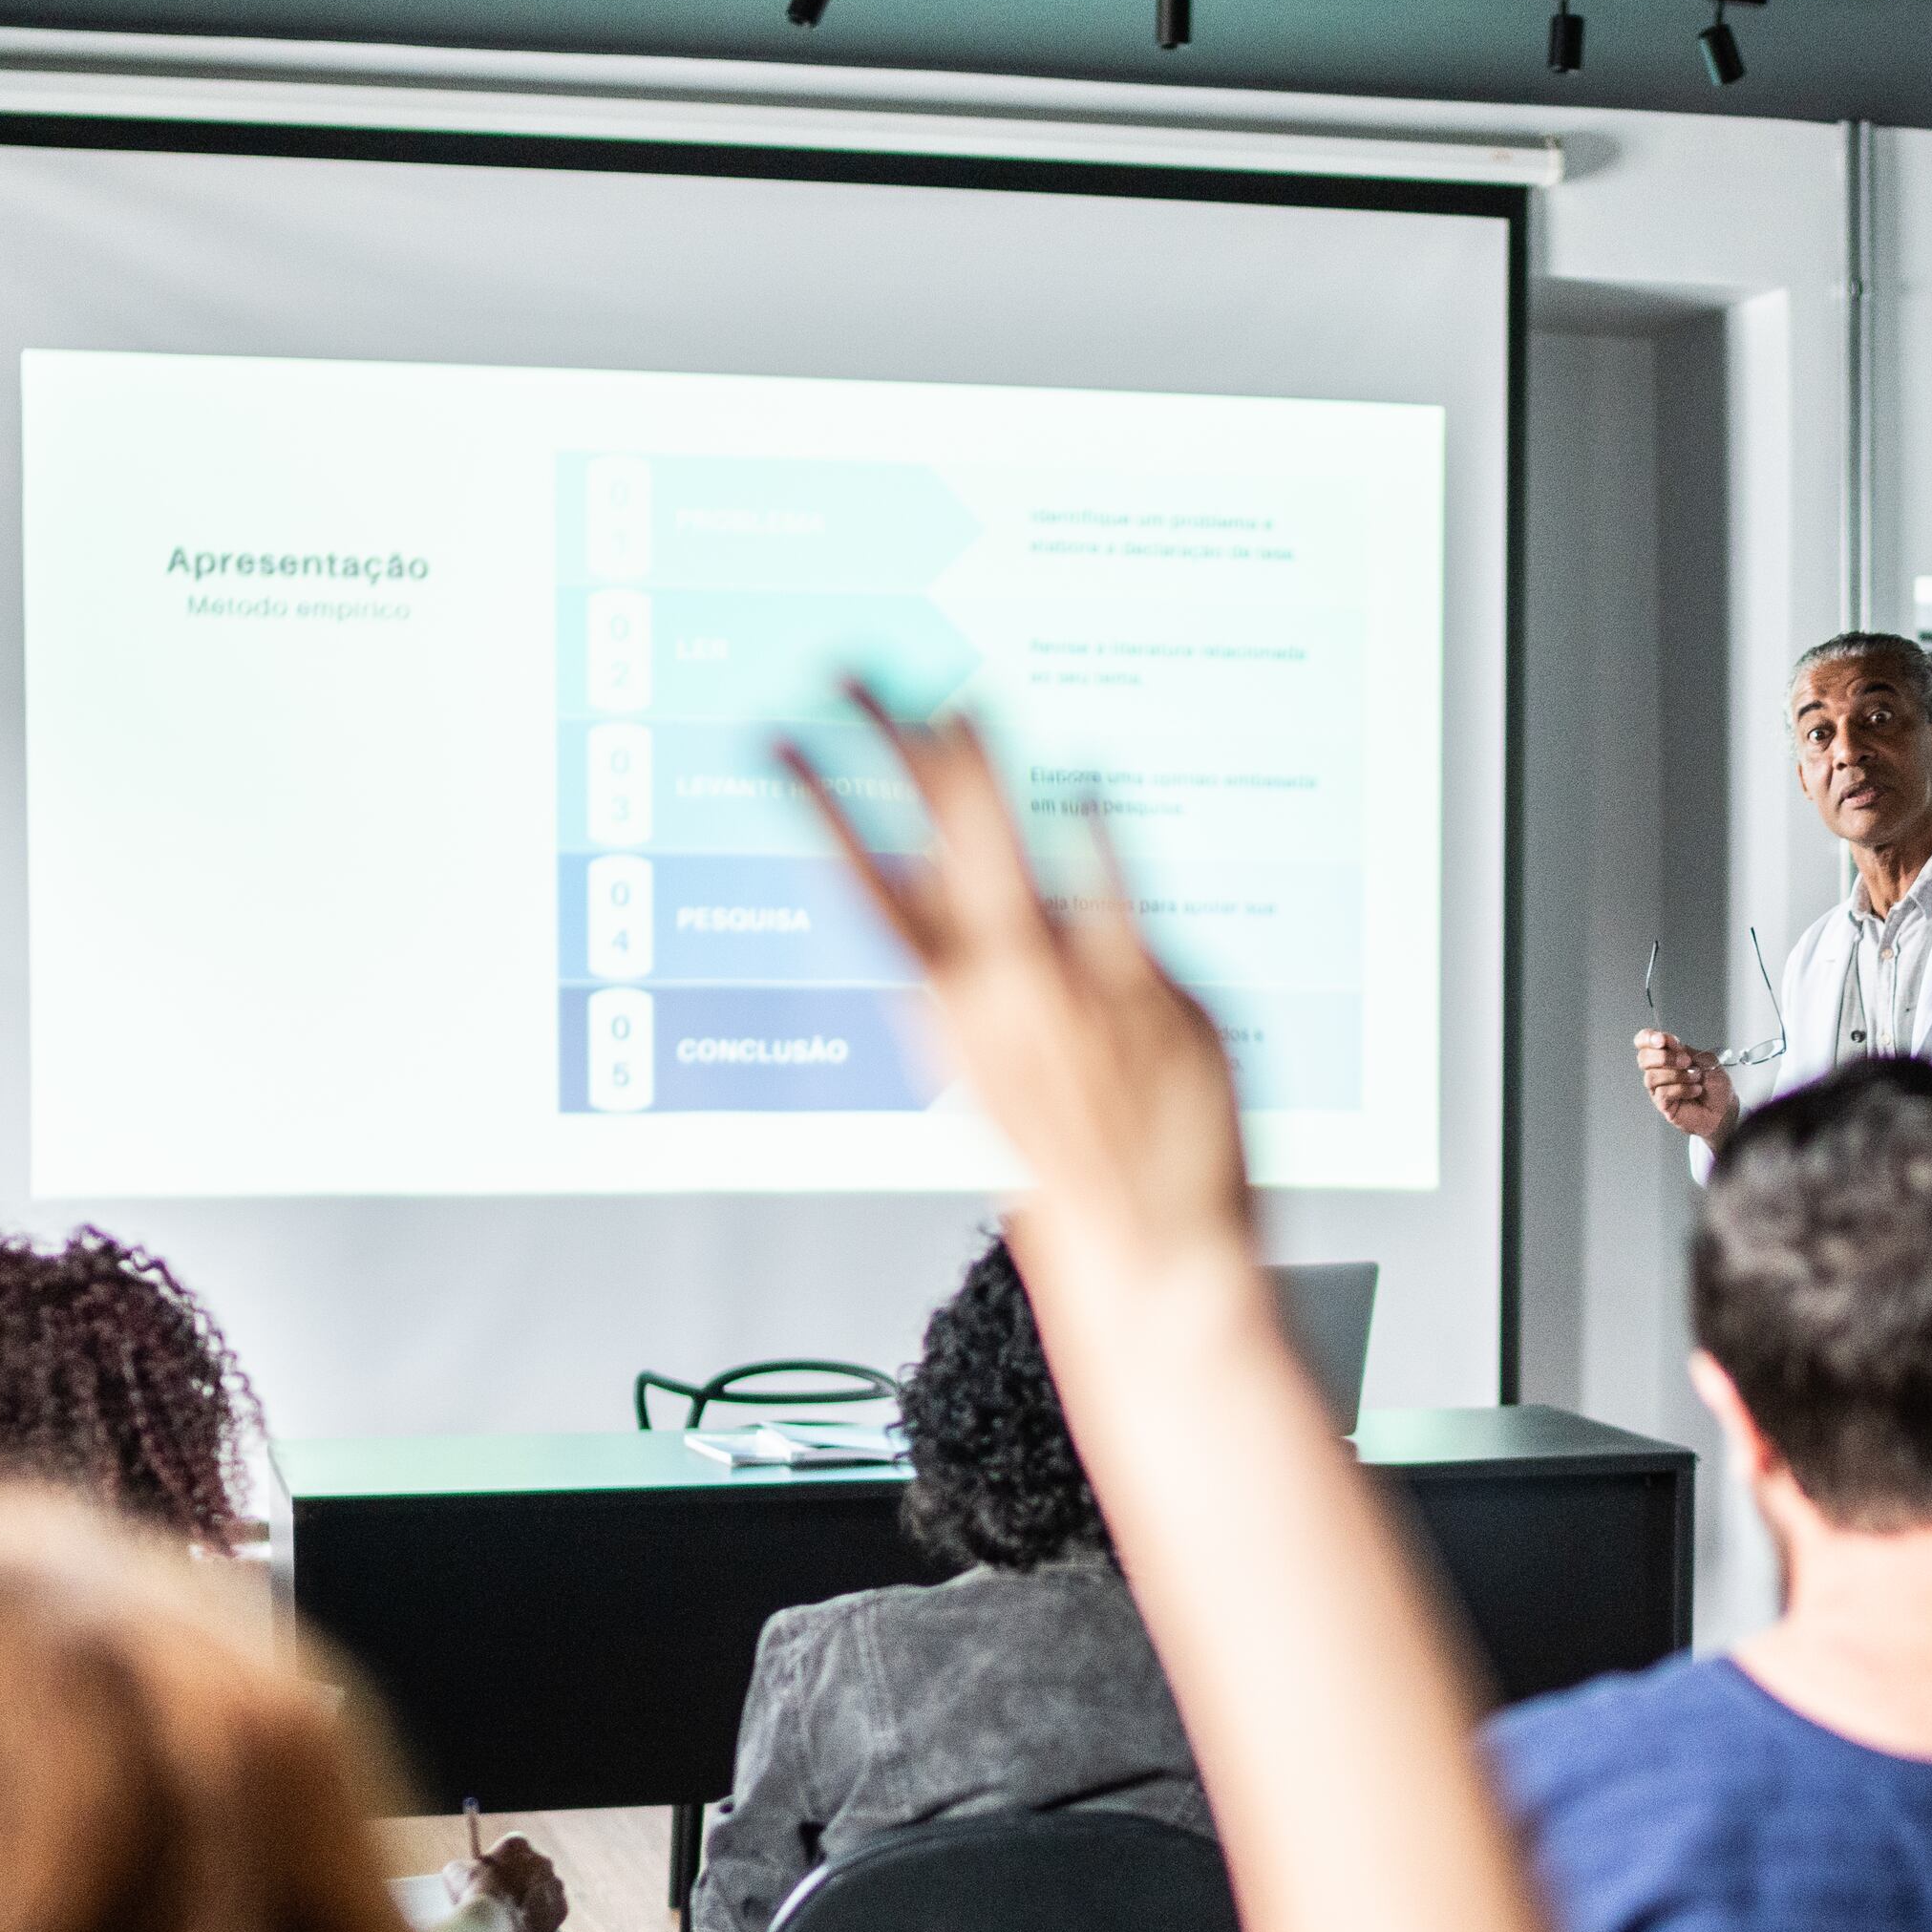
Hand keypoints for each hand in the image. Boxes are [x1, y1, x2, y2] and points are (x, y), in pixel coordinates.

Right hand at [434, 1835, 566, 1931]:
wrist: (489, 1923)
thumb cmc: (470, 1893)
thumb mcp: (457, 1870)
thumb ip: (468, 1866)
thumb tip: (468, 1870)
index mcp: (518, 1843)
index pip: (514, 1848)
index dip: (503, 1862)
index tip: (496, 1875)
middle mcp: (543, 1859)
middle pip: (533, 1867)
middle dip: (522, 1879)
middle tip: (507, 1895)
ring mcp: (555, 1884)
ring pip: (546, 1889)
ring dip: (534, 1898)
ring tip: (515, 1912)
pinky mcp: (561, 1908)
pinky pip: (553, 1911)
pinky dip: (543, 1917)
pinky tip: (526, 1923)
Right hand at [782, 689, 1248, 1290]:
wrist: (1154, 1260)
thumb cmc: (1077, 1177)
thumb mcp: (995, 1079)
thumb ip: (980, 992)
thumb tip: (964, 918)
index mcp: (942, 1012)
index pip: (857, 880)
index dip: (814, 804)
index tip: (777, 744)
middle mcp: (992, 987)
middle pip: (918, 834)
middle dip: (875, 739)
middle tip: (845, 671)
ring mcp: (1066, 981)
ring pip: (1005, 839)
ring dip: (974, 758)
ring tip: (950, 697)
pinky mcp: (1145, 989)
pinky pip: (1115, 883)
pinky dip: (1097, 824)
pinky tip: (1090, 771)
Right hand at [1634, 1030, 1739, 1142]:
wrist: (1725, 1108)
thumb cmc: (1715, 1085)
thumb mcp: (1705, 1059)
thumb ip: (1685, 1050)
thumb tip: (1668, 1042)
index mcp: (1668, 1054)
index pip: (1644, 1041)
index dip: (1647, 1038)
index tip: (1661, 1040)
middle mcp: (1660, 1070)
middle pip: (1643, 1058)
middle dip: (1664, 1057)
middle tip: (1686, 1061)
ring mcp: (1659, 1088)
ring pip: (1652, 1077)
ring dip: (1677, 1075)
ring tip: (1696, 1078)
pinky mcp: (1663, 1104)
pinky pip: (1663, 1093)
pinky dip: (1682, 1089)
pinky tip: (1695, 1090)